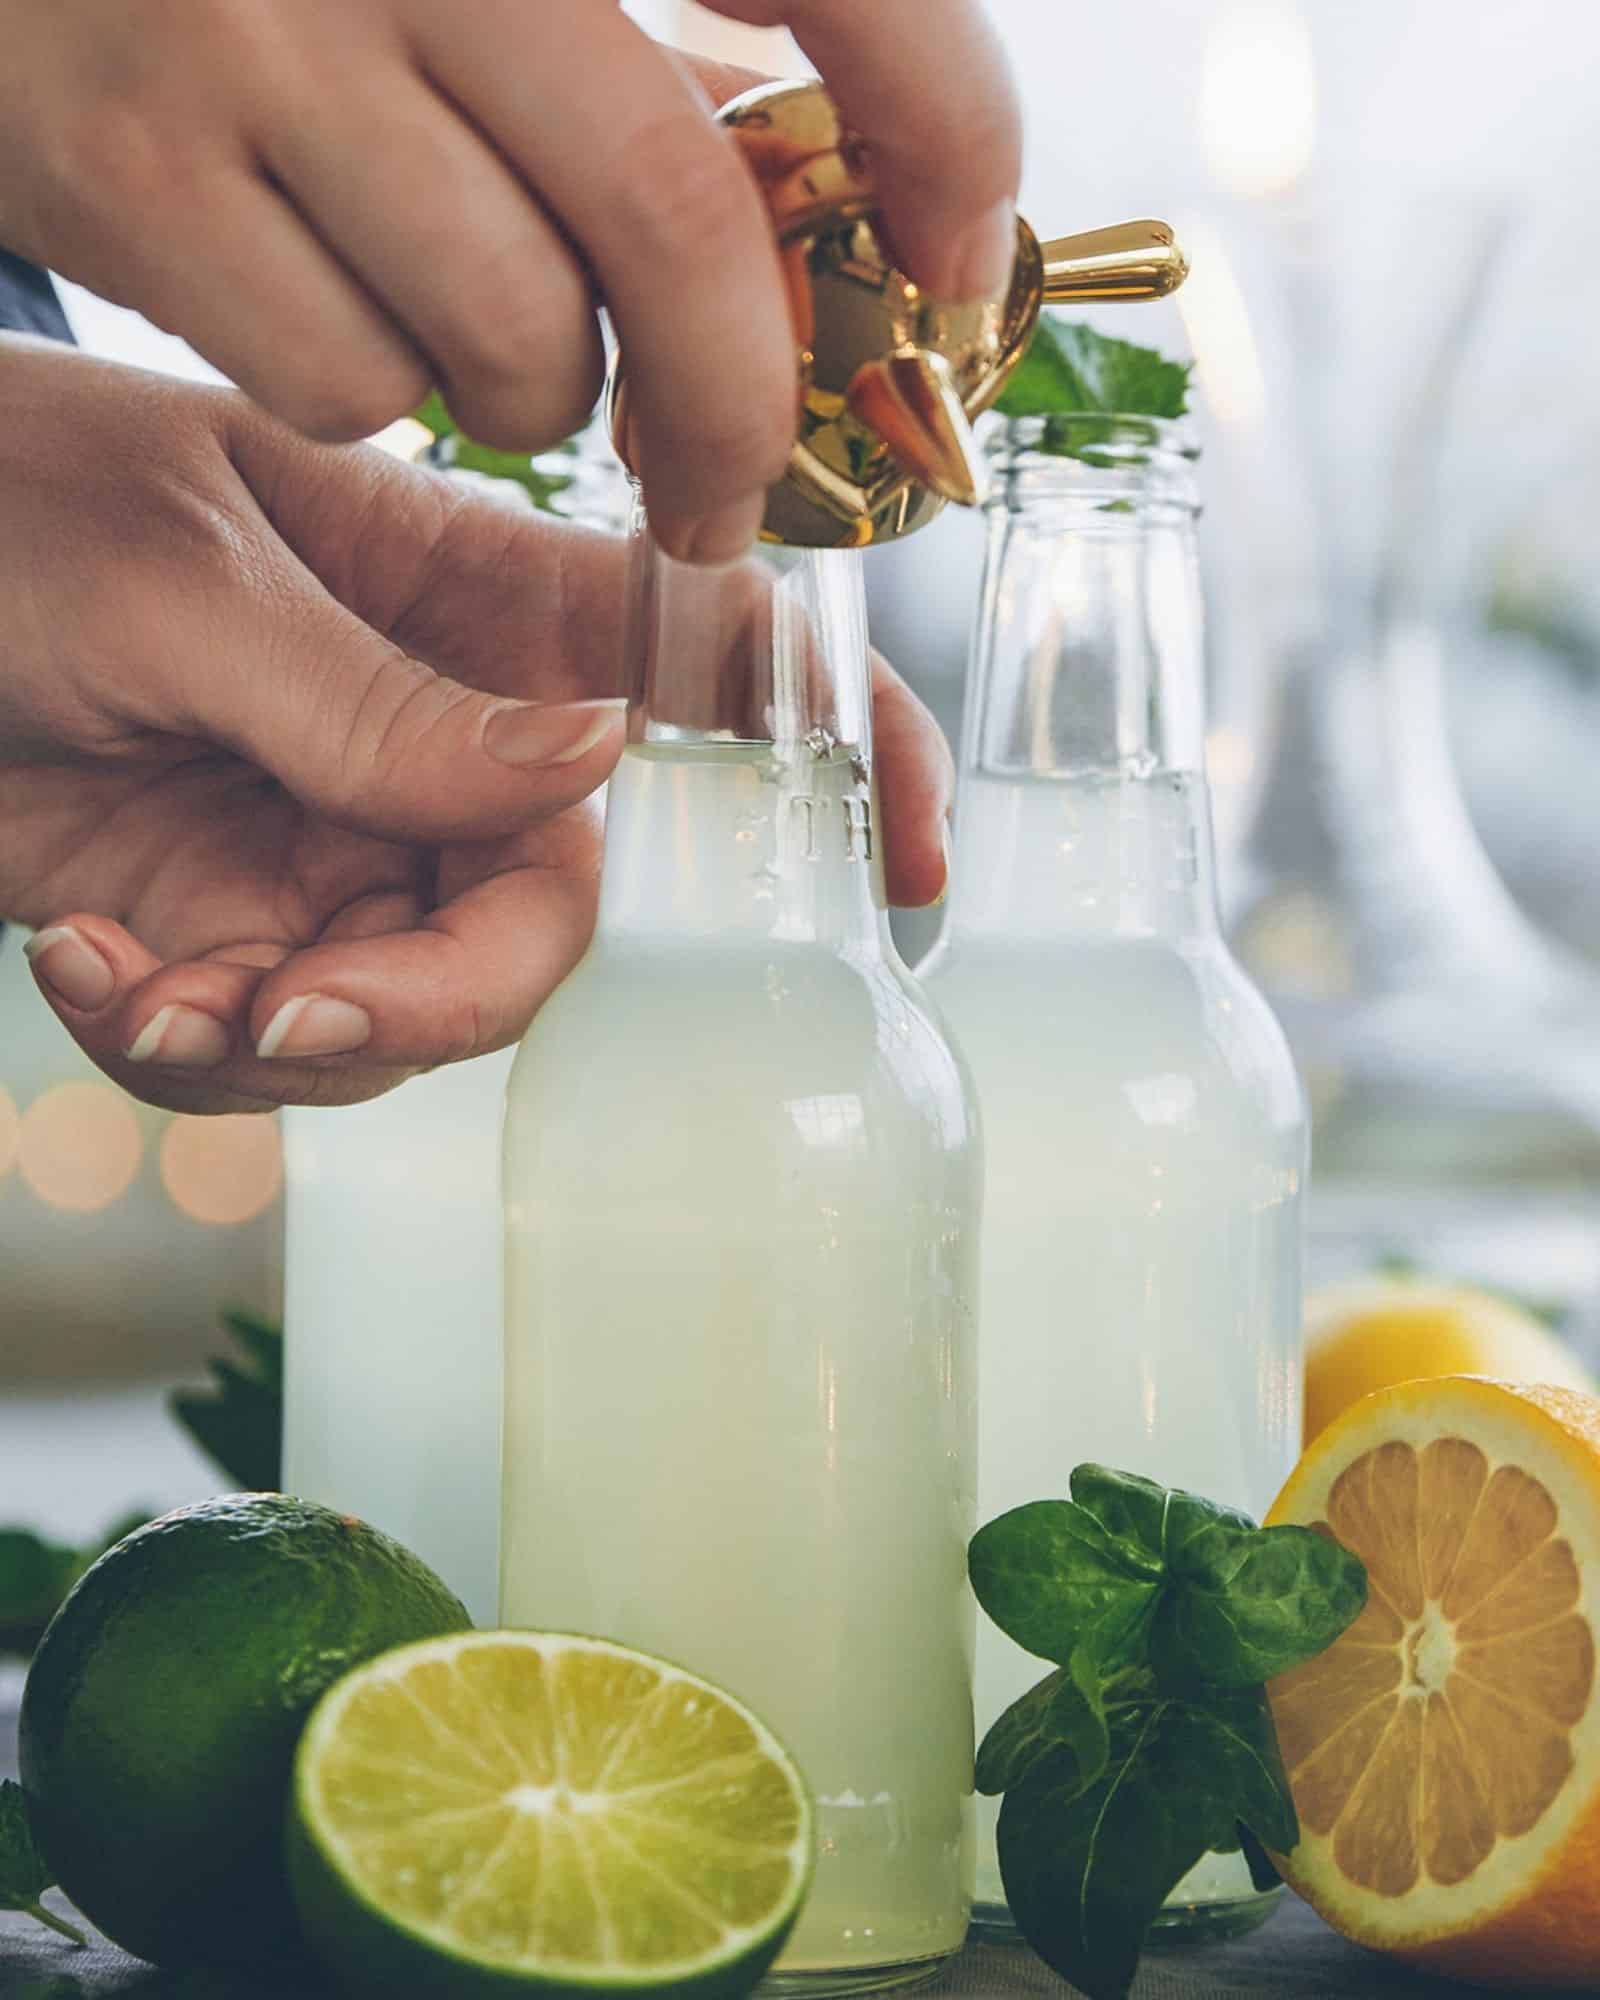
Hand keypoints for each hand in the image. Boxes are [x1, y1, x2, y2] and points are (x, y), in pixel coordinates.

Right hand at [0, 0, 1020, 563]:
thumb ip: (669, 49)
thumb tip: (883, 206)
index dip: (942, 130)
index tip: (956, 262)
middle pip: (674, 220)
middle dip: (737, 403)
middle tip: (731, 488)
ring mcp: (251, 34)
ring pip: (517, 337)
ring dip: (542, 398)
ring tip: (485, 336)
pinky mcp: (136, 170)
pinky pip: (358, 385)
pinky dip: (381, 395)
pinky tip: (337, 308)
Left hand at [1, 340, 952, 1112]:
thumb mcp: (186, 582)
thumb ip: (381, 703)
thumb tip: (600, 765)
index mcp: (471, 605)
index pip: (708, 670)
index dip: (844, 757)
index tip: (916, 867)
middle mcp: (433, 744)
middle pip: (544, 922)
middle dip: (430, 1001)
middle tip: (286, 1005)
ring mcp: (338, 848)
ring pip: (408, 1019)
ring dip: (276, 1044)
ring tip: (135, 981)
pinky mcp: (233, 931)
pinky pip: (267, 1050)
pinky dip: (176, 1048)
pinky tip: (83, 963)